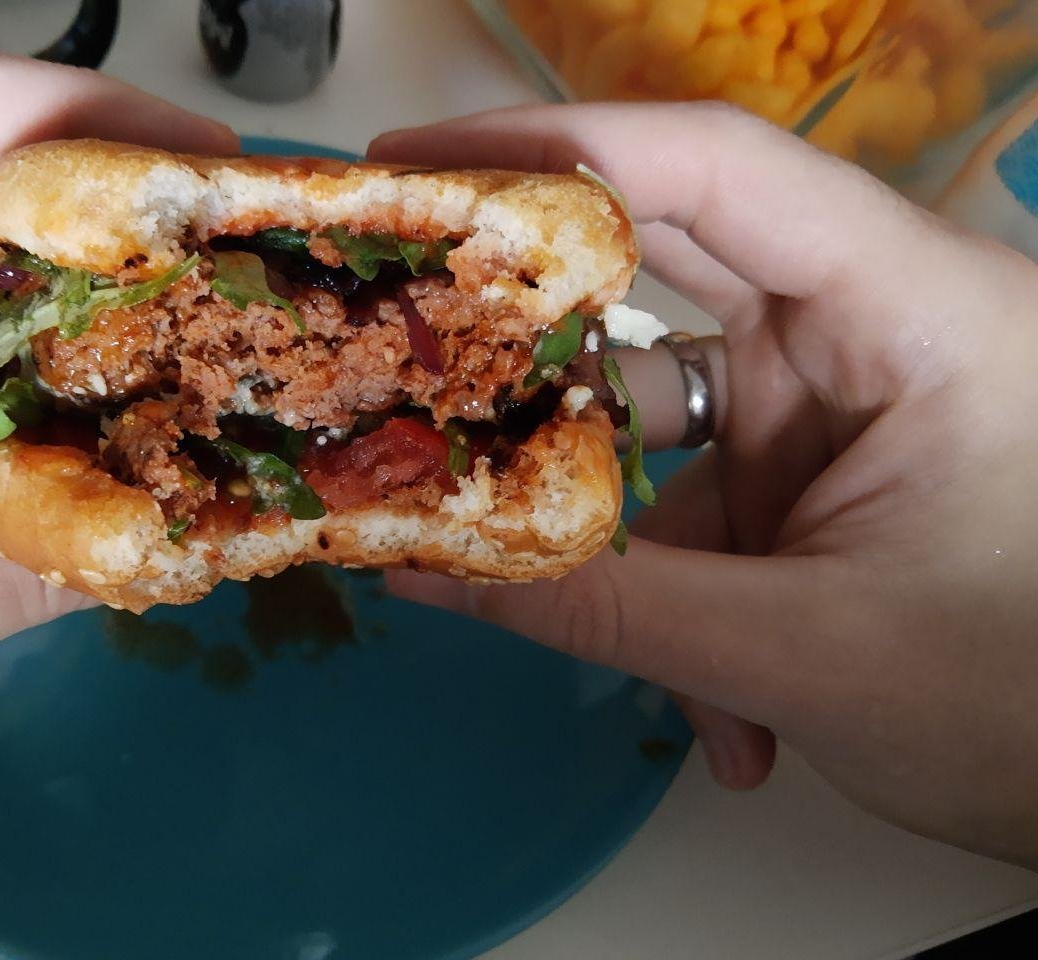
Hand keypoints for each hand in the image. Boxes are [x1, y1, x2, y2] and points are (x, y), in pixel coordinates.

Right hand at [370, 103, 1037, 866]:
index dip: (558, 148)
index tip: (416, 164)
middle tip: (406, 313)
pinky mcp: (817, 459)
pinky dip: (688, 592)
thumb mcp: (803, 654)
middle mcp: (873, 321)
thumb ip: (603, 611)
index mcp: (916, 310)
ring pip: (667, 413)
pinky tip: (734, 722)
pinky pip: (704, 495)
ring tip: (597, 635)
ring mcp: (839, 393)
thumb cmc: (1026, 706)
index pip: (720, 172)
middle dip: (538, 312)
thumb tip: (425, 571)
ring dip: (625, 534)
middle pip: (671, 258)